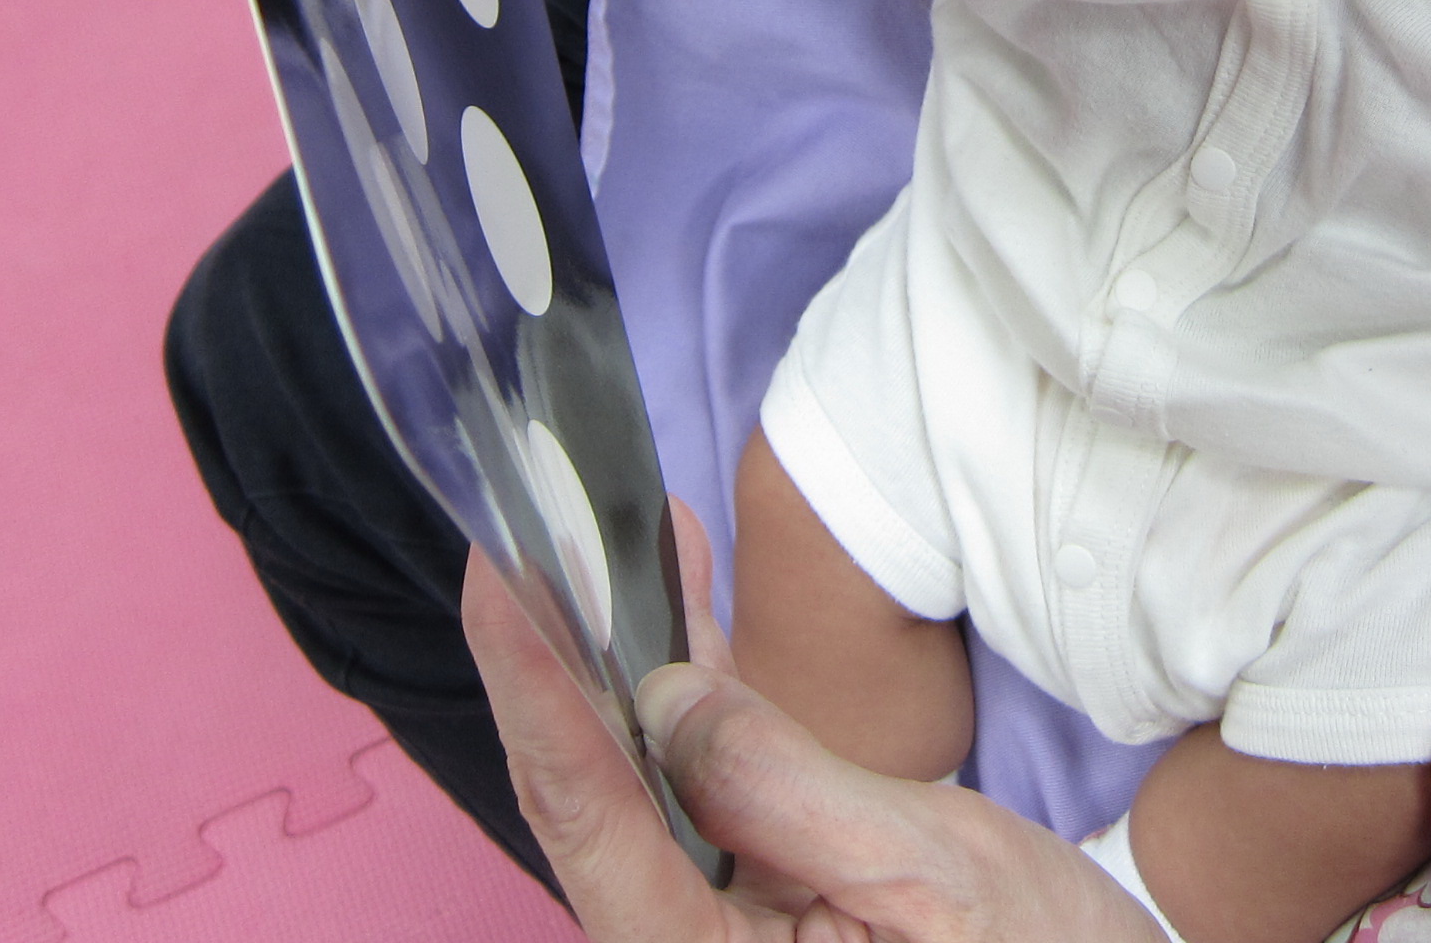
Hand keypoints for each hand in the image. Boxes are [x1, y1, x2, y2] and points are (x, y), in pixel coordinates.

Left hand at [464, 503, 1159, 942]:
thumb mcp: (931, 876)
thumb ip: (786, 790)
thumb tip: (667, 697)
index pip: (593, 824)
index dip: (539, 693)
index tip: (499, 584)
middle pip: (593, 799)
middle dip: (563, 658)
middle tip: (527, 529)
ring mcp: (717, 931)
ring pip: (638, 781)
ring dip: (624, 658)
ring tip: (609, 533)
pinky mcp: (753, 902)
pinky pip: (694, 786)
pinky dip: (691, 689)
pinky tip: (682, 599)